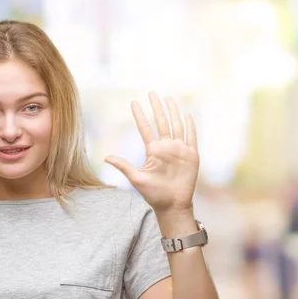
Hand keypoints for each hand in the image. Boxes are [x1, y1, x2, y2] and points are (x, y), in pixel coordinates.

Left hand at [104, 92, 198, 212]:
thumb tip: (105, 157)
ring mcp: (179, 150)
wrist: (172, 205)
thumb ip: (123, 166)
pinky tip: (187, 114)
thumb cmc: (154, 194)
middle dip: (157, 107)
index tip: (133, 103)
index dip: (139, 115)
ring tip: (169, 98)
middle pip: (161, 122)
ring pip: (176, 125)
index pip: (145, 128)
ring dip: (173, 111)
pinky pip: (191, 137)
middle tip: (152, 92)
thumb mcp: (136, 178)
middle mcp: (166, 147)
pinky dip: (190, 125)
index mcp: (153, 151)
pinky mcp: (191, 155)